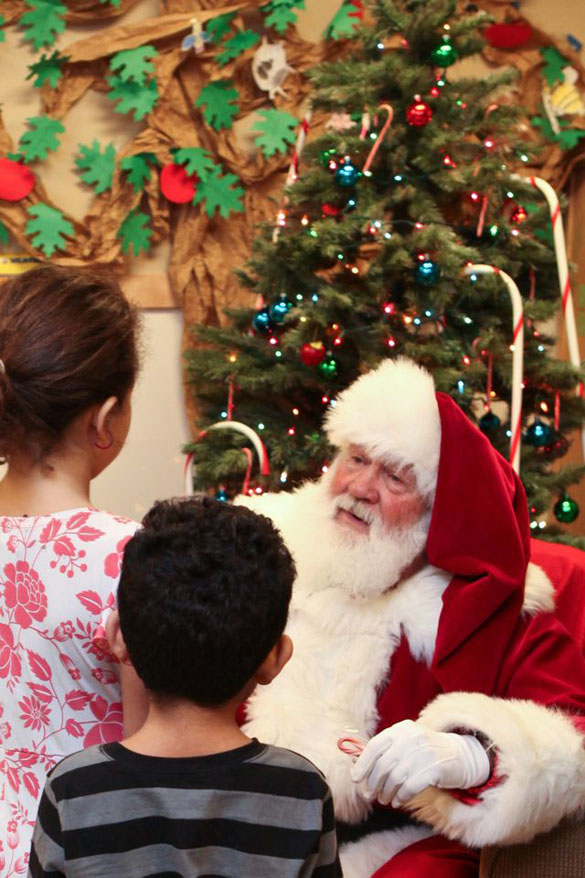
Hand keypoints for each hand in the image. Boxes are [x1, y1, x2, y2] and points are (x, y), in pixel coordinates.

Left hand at [350, 719, 490, 806]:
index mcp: (402, 729)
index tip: (356, 778)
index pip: (375, 746)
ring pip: (395, 778)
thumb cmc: (425, 752)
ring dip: (386, 792)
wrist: (459, 755)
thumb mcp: (406, 743)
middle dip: (373, 783)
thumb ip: (385, 751)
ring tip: (384, 799)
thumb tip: (358, 767)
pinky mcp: (435, 768)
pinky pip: (409, 787)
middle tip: (370, 795)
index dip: (363, 764)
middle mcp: (412, 737)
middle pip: (383, 765)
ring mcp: (424, 752)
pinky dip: (400, 796)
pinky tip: (398, 800)